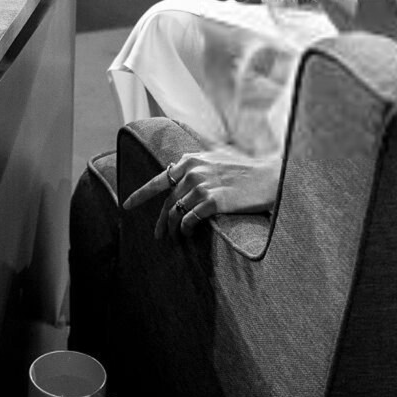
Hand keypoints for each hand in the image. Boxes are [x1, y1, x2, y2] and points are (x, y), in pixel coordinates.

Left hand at [122, 149, 280, 237]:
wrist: (270, 177)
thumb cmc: (246, 169)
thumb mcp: (217, 157)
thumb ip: (197, 163)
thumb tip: (177, 168)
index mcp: (190, 160)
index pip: (158, 180)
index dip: (140, 194)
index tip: (126, 205)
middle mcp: (192, 172)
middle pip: (167, 202)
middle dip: (161, 221)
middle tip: (158, 236)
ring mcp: (201, 186)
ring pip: (177, 213)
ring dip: (175, 229)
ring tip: (176, 239)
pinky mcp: (213, 202)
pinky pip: (190, 221)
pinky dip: (187, 230)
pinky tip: (189, 235)